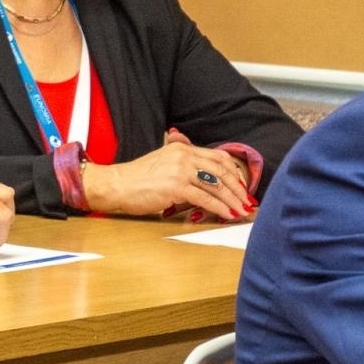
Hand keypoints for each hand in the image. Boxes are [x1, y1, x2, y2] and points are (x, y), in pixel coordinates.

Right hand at [82, 130, 253, 220]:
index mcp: (181, 148)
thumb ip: (182, 163)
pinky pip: (206, 199)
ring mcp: (180, 170)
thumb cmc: (136, 178)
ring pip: (217, 185)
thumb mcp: (162, 162)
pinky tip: (228, 214)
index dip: (233, 172)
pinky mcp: (176, 187)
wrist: (116, 184)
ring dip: (233, 200)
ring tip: (241, 210)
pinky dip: (220, 208)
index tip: (241, 186)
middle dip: (238, 188)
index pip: (217, 157)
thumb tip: (203, 176)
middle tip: (247, 201)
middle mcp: (183, 156)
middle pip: (221, 171)